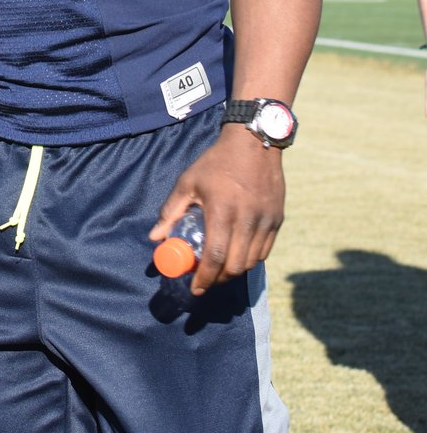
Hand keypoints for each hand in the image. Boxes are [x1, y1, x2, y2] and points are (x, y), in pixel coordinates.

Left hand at [149, 125, 284, 294]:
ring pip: (252, 262)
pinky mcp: (277, 220)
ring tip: (218, 270)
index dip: (205, 277)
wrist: (254, 143)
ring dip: (234, 272)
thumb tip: (155, 238)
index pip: (215, 255)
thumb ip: (171, 211)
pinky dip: (249, 260)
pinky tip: (237, 256)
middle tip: (205, 280)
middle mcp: (247, 219)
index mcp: (222, 210)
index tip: (195, 289)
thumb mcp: (188, 182)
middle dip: (218, 279)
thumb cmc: (215, 162)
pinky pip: (264, 251)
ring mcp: (266, 221)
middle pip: (235, 266)